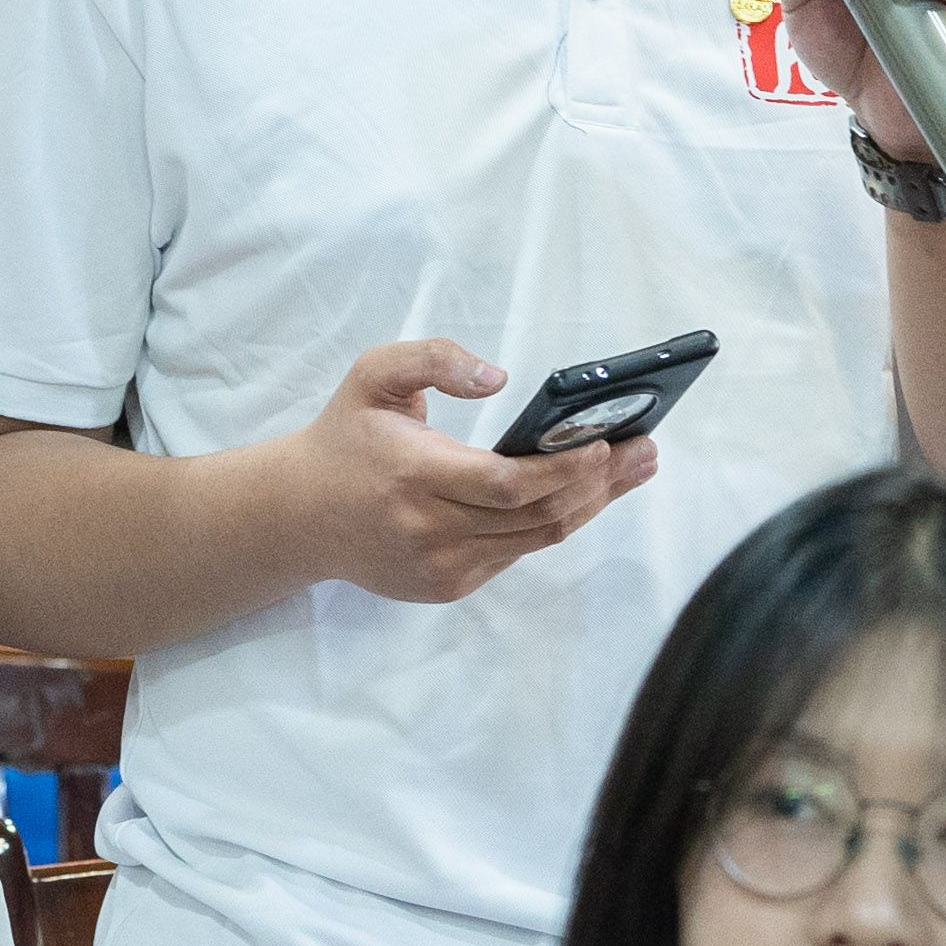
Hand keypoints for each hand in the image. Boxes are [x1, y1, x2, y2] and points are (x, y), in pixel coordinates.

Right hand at [278, 339, 654, 604]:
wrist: (298, 516)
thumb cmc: (346, 437)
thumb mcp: (374, 374)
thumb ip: (435, 359)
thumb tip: (499, 377)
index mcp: (412, 474)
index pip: (505, 483)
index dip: (563, 469)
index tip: (605, 442)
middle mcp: (428, 529)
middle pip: (535, 515)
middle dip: (599, 483)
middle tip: (646, 451)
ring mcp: (439, 566)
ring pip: (535, 539)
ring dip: (590, 506)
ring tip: (632, 470)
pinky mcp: (446, 586)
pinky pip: (515, 553)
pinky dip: (553, 523)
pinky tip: (584, 496)